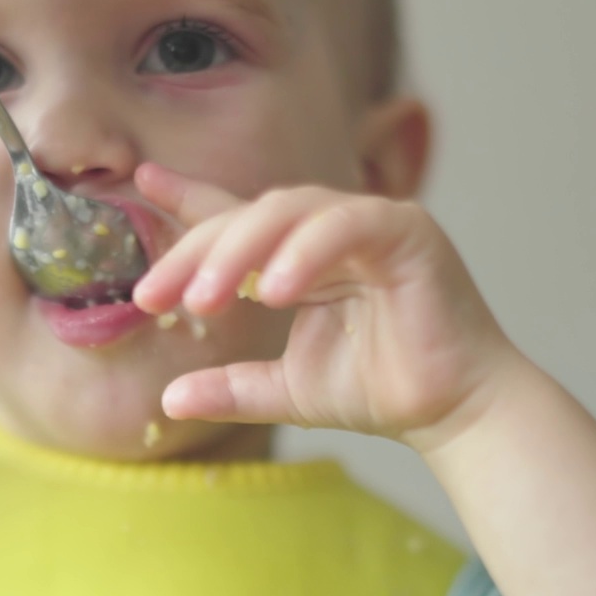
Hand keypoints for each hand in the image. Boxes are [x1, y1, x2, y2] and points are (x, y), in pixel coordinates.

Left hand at [132, 164, 521, 449]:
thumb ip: (231, 388)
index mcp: (301, 256)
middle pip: (249, 215)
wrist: (452, 416)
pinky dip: (305, 252)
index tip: (142, 180)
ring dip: (238, 253)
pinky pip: (345, 226)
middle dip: (196, 253)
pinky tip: (273, 290)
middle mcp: (331, 229)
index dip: (190, 199)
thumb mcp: (286, 390)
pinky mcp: (408, 230)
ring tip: (204, 300)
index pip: (237, 217)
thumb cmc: (380, 392)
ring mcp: (371, 222)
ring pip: (288, 212)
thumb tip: (167, 401)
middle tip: (154, 297)